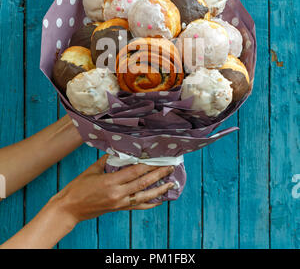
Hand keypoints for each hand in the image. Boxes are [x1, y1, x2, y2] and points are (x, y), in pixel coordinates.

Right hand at [50, 155, 174, 225]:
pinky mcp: (119, 209)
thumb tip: (121, 151)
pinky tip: (160, 199)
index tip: (159, 158)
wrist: (69, 209)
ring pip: (145, 196)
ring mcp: (120, 203)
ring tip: (171, 182)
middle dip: (159, 174)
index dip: (149, 164)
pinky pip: (139, 206)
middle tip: (170, 167)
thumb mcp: (92, 170)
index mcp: (110, 182)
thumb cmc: (78, 188)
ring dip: (160, 189)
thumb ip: (108, 160)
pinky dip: (151, 203)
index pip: (135, 171)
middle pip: (143, 183)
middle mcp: (118, 194)